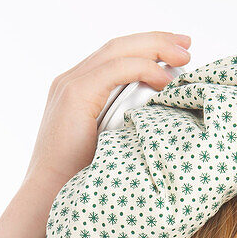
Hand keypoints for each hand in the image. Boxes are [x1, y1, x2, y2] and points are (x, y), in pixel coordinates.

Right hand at [22, 30, 191, 196]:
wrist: (48, 196)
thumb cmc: (80, 180)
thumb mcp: (110, 145)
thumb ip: (126, 124)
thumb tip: (162, 118)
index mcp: (78, 89)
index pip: (117, 56)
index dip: (149, 48)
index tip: (180, 51)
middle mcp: (71, 80)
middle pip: (120, 46)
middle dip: (157, 41)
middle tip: (188, 44)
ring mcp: (70, 84)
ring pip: (118, 51)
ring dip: (155, 49)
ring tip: (184, 56)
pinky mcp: (73, 94)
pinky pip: (114, 70)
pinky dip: (143, 69)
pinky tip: (164, 80)